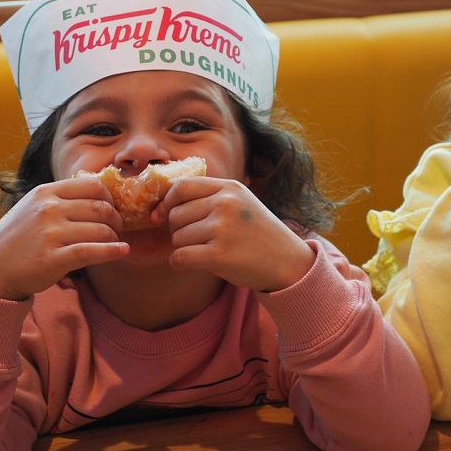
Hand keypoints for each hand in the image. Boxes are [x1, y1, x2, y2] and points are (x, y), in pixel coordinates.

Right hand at [0, 178, 128, 300]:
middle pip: (102, 208)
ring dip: (114, 238)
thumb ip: (60, 199)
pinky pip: (93, 251)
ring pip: (101, 230)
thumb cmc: (16, 240)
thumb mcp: (32, 208)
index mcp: (45, 193)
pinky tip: (123, 251)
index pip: (94, 186)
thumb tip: (100, 195)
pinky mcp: (52, 258)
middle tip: (117, 231)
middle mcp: (48, 209)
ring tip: (114, 244)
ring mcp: (50, 233)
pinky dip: (113, 251)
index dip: (110, 199)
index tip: (112, 211)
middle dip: (116, 220)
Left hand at [153, 178, 315, 291]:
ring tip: (206, 251)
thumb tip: (163, 206)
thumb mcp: (241, 203)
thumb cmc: (259, 234)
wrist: (288, 262)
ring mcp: (222, 229)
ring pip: (177, 238)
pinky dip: (180, 263)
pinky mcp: (219, 255)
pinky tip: (193, 264)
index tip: (163, 215)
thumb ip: (210, 198)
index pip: (182, 186)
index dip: (167, 202)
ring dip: (184, 248)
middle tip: (197, 240)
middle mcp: (225, 204)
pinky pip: (179, 257)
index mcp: (230, 188)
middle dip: (178, 230)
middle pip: (176, 214)